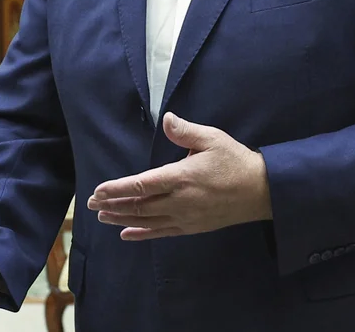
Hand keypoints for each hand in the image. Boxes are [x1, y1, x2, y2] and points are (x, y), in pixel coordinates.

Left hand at [87, 112, 270, 239]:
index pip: (140, 185)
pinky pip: (161, 233)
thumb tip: (167, 119)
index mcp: (180, 177)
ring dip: (122, 219)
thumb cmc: (235, 161)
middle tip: (92, 204)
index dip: (116, 189)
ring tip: (102, 217)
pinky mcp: (192, 227)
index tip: (98, 191)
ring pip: (146, 221)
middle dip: (112, 205)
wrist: (262, 192)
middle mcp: (179, 201)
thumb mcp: (212, 139)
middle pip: (138, 206)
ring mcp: (185, 217)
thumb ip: (185, 132)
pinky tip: (126, 234)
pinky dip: (142, 234)